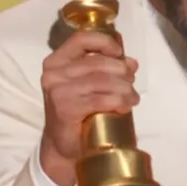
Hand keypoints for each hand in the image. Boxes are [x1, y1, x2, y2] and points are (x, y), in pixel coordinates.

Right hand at [39, 30, 138, 185]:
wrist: (64, 146)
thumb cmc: (79, 113)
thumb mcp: (92, 86)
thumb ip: (108, 70)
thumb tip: (132, 62)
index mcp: (57, 61)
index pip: (82, 39)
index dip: (106, 43)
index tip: (120, 54)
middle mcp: (54, 73)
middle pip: (98, 62)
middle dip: (122, 72)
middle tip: (132, 84)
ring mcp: (58, 91)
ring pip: (102, 80)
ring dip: (124, 89)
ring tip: (133, 98)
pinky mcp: (65, 108)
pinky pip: (100, 99)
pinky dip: (118, 101)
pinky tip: (125, 106)